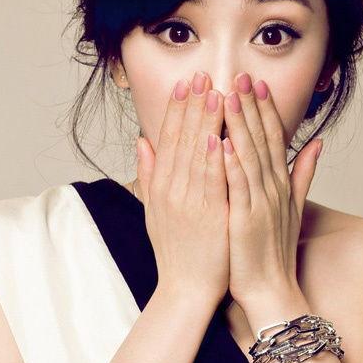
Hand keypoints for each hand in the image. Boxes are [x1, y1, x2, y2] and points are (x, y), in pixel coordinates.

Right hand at [135, 71, 228, 302]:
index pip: (169, 138)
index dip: (177, 109)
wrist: (185, 287)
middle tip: (202, 75)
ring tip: (215, 92)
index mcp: (161, 184)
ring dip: (206, 122)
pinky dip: (215, 158)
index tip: (186, 83)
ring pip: (197, 154)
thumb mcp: (154, 209)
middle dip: (193, 105)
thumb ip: (148, 173)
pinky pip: (212, 181)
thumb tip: (142, 141)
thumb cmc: (175, 248)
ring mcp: (189, 201)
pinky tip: (220, 135)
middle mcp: (171, 188)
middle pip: (182, 139)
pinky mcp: (208, 215)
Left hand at [221, 72, 321, 307]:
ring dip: (239, 125)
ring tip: (227, 96)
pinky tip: (221, 142)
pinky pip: (237, 187)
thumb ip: (304, 173)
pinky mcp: (246, 220)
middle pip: (262, 139)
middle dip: (251, 106)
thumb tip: (318, 143)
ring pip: (249, 156)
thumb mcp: (294, 207)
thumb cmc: (275, 248)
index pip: (274, 137)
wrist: (271, 289)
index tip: (255, 83)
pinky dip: (231, 164)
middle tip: (240, 75)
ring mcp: (261, 203)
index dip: (265, 109)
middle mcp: (273, 188)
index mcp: (280, 183)